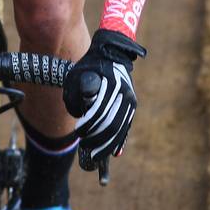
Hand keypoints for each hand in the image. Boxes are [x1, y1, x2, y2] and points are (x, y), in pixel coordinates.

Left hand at [63, 29, 146, 170]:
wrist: (111, 53)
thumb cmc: (89, 66)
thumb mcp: (77, 76)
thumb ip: (77, 95)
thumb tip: (82, 115)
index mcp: (111, 85)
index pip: (100, 111)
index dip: (89, 125)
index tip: (79, 132)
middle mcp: (124, 94)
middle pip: (112, 123)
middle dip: (99, 140)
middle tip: (88, 150)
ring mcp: (130, 100)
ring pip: (120, 128)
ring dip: (109, 144)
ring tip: (98, 156)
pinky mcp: (132, 105)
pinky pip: (126, 126)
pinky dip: (120, 140)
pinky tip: (114, 153)